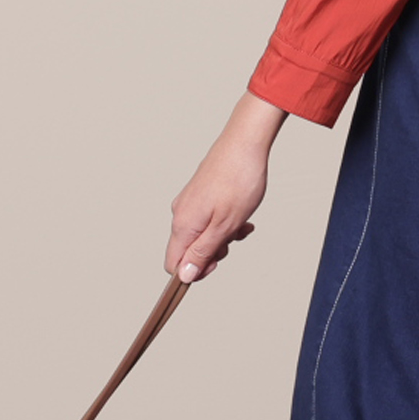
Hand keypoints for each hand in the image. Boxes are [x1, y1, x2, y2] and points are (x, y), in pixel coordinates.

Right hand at [166, 92, 287, 281]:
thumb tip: (184, 275)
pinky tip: (242, 215)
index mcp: (182, 225)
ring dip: (224, 235)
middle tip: (234, 238)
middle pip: (189, 250)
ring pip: (202, 233)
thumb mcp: (224, 226)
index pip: (173, 264)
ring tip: (242, 223)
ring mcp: (190, 202)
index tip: (217, 262)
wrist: (245, 144)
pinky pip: (208, 218)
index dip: (194, 271)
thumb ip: (202, 252)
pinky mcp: (200, 193)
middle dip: (214, 251)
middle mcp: (180, 213)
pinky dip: (225, 221)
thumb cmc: (238, 182)